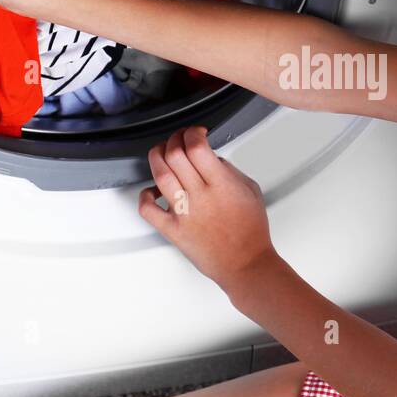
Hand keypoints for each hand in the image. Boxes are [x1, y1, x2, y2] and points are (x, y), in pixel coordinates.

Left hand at [137, 126, 278, 290]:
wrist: (246, 264)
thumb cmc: (251, 232)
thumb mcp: (250, 191)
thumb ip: (229, 170)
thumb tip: (211, 158)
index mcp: (222, 184)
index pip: (197, 146)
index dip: (193, 132)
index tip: (196, 133)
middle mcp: (201, 196)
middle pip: (175, 154)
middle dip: (174, 139)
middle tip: (179, 140)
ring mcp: (184, 213)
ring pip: (160, 174)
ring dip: (157, 158)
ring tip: (163, 155)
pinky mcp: (173, 230)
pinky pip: (147, 209)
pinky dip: (145, 196)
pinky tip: (153, 192)